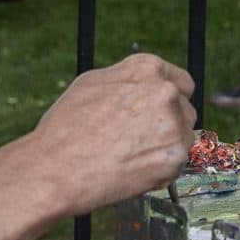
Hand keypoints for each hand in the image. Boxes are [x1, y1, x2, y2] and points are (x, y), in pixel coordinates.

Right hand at [29, 52, 195, 215]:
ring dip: (165, 147)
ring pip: (183, 138)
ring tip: (130, 154)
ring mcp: (173, 125)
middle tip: (137, 139)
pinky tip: (132, 169)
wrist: (55, 169)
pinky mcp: (174, 157)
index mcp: (148, 69)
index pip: (182, 83)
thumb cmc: (66, 128)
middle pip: (185, 110)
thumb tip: (145, 85)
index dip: (170, 100)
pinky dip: (161, 170)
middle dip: (168, 124)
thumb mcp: (93, 83)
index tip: (159, 113)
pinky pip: (177, 164)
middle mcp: (165, 92)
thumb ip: (129, 80)